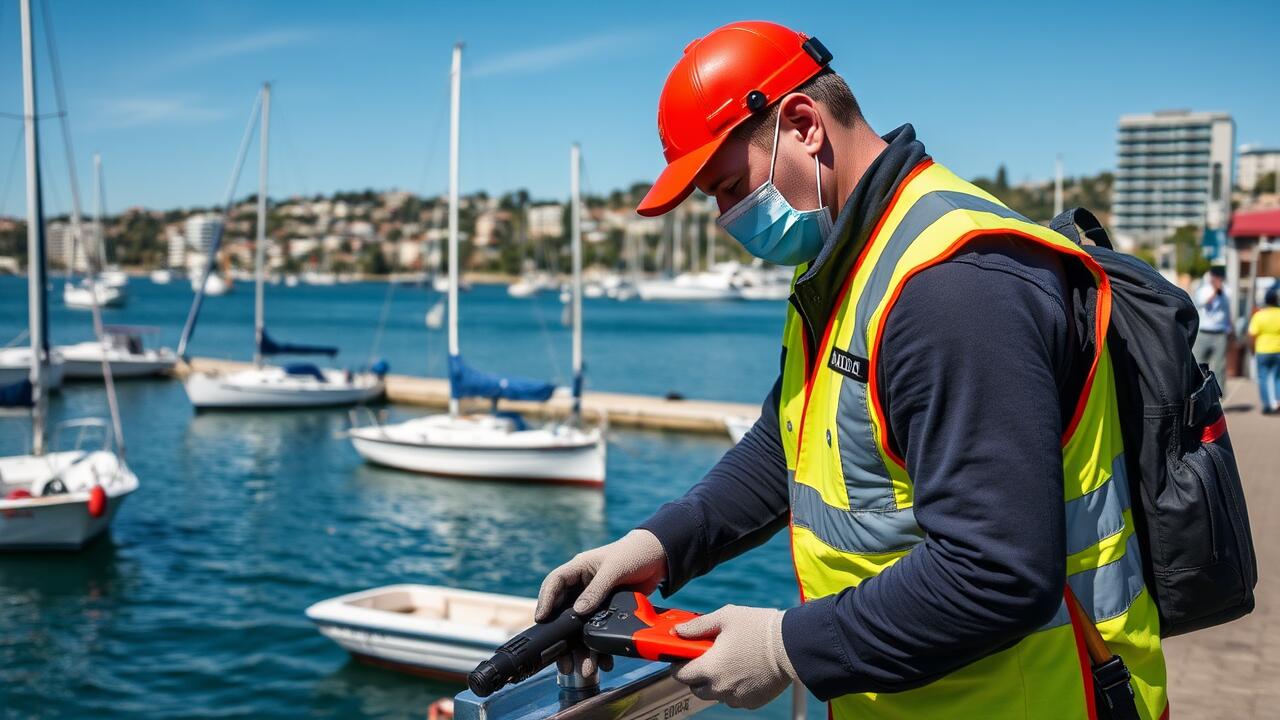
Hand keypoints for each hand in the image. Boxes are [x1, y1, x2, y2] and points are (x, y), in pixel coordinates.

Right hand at [536, 529, 667, 676]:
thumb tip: (579, 611)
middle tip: (563, 659)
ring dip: (583, 650)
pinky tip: (604, 662)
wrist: (659, 558)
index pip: (554, 583)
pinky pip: (599, 632)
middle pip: (565, 613)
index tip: (541, 619)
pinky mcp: (608, 612)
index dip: (545, 600)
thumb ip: (597, 589)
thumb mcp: (615, 568)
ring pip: (581, 628)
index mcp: (578, 569)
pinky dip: (600, 648)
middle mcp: (582, 586)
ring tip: (586, 668)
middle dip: (564, 638)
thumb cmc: (634, 553)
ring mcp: (594, 601)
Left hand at [671, 605, 796, 708]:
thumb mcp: (725, 617)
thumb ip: (698, 626)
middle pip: (696, 688)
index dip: (678, 665)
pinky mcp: (752, 702)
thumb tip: (678, 631)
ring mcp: (736, 697)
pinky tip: (742, 672)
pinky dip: (733, 689)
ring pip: (715, 695)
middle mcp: (720, 687)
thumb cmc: (759, 628)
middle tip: (706, 658)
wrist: (792, 645)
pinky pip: (734, 698)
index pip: (680, 675)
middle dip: (696, 675)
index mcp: (709, 667)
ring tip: (728, 663)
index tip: (681, 658)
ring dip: (715, 683)